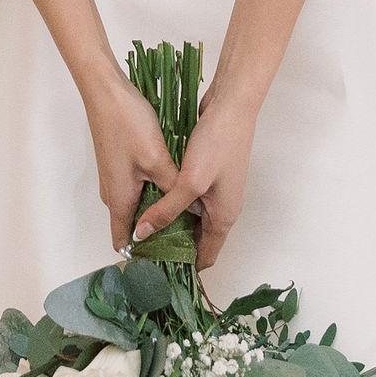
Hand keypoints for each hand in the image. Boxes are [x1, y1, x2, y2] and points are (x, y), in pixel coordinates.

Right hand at [81, 67, 188, 257]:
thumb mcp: (157, 160)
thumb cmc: (128, 125)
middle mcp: (113, 194)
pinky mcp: (120, 164)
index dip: (143, 256)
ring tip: (187, 216)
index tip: (167, 263)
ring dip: (157, 212)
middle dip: (156, 235)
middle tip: (186, 239)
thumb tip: (189, 212)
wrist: (106, 92)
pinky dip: (153, 194)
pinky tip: (175, 187)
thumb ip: (172, 190)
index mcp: (119, 200)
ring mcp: (115, 178)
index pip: (124, 242)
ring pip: (137, 205)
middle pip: (132, 226)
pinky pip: (137, 189)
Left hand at [141, 84, 259, 273]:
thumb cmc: (217, 145)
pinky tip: (155, 198)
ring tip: (144, 226)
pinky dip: (175, 203)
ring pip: (193, 217)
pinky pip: (191, 198)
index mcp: (224, 217)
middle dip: (175, 245)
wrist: (233, 106)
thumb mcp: (189, 182)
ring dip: (173, 222)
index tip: (159, 270)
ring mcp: (217, 190)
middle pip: (199, 238)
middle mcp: (223, 208)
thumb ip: (167, 210)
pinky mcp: (209, 174)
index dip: (185, 267)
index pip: (206, 256)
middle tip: (145, 248)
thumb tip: (142, 234)